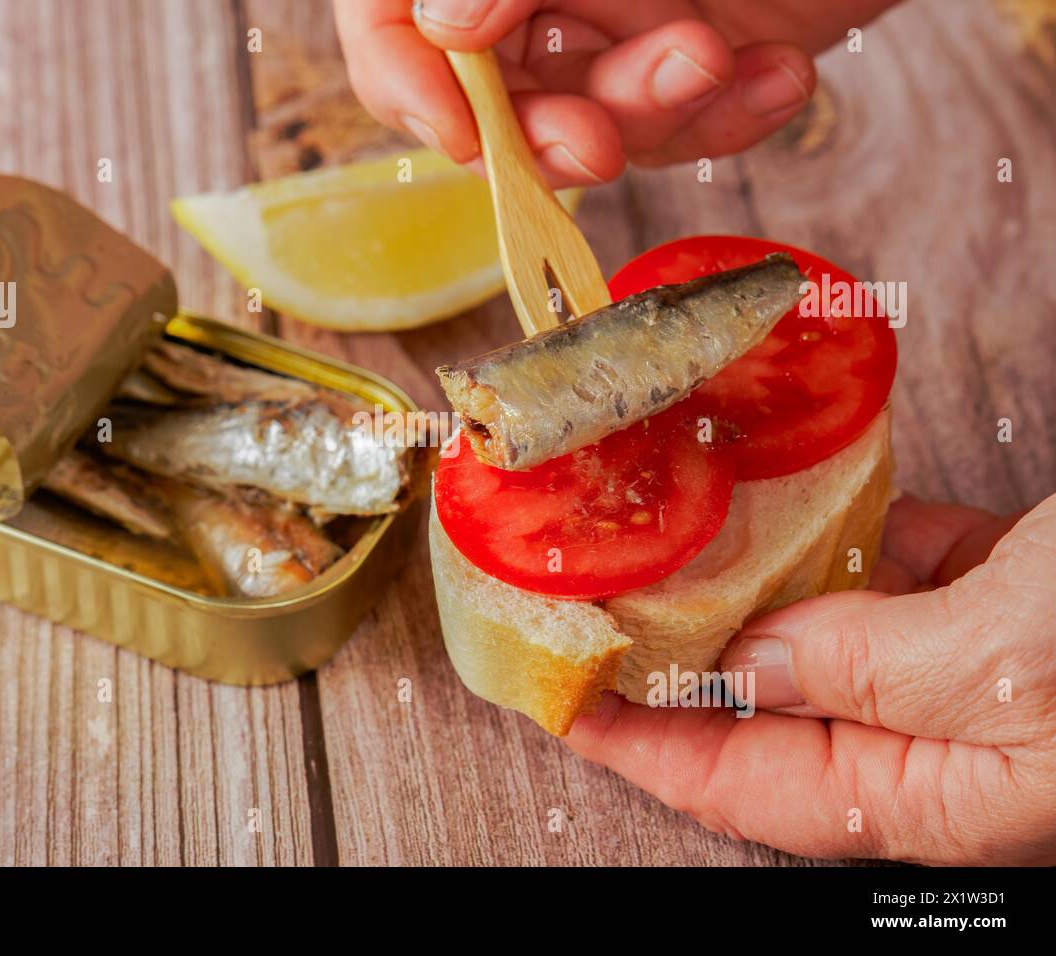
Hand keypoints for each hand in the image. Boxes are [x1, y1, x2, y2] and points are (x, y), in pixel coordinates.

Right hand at [333, 0, 901, 185]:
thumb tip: (440, 27)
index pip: (391, 22)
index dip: (407, 82)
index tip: (457, 129)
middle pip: (491, 100)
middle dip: (549, 133)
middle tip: (596, 142)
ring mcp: (613, 30)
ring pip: (591, 129)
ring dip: (657, 113)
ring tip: (715, 57)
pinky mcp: (692, 67)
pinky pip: (686, 131)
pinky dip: (734, 118)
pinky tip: (780, 75)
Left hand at [566, 492, 1055, 864]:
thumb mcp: (995, 665)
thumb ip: (864, 667)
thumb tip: (747, 663)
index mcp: (932, 793)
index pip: (738, 783)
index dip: (636, 743)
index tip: (561, 696)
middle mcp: (944, 743)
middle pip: (771, 705)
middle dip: (680, 651)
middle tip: (600, 596)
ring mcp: (977, 671)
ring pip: (833, 632)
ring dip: (760, 580)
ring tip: (680, 533)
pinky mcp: (1018, 602)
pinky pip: (906, 575)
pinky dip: (853, 535)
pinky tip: (811, 494)